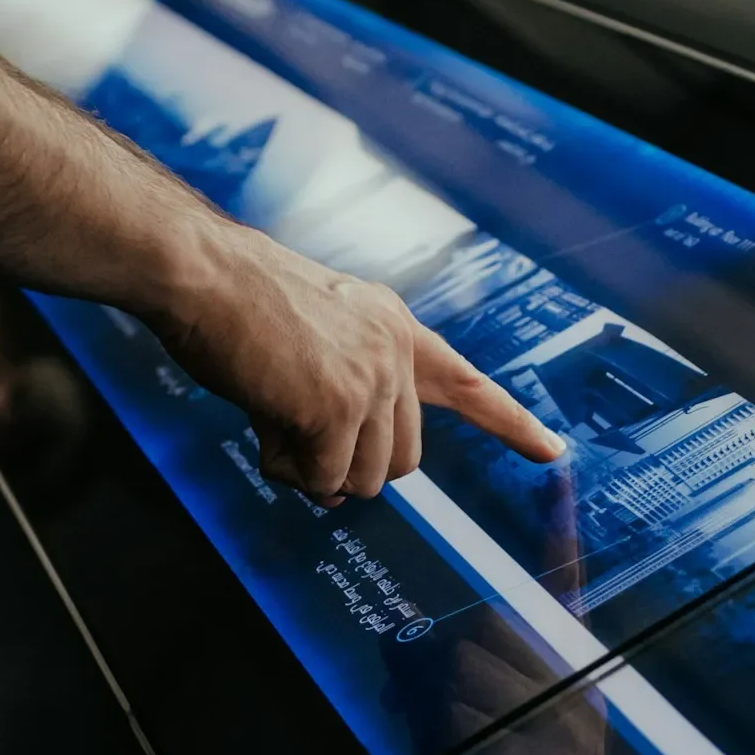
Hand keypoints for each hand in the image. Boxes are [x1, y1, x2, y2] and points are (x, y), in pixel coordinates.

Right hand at [154, 223, 564, 501]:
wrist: (201, 273)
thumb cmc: (236, 303)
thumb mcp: (316, 337)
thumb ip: (345, 391)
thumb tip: (337, 479)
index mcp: (394, 327)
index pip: (467, 383)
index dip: (511, 423)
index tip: (553, 450)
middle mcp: (395, 351)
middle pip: (400, 461)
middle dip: (348, 467)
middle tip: (296, 441)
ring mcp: (372, 379)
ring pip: (361, 480)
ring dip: (313, 471)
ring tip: (273, 420)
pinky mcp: (337, 407)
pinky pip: (322, 479)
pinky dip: (287, 469)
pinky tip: (262, 424)